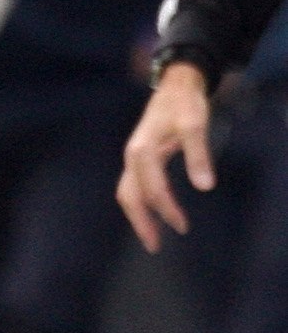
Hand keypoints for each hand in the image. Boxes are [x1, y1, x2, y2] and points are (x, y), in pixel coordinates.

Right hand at [119, 61, 217, 250]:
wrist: (176, 85)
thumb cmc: (185, 104)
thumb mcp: (195, 125)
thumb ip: (199, 156)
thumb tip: (205, 187)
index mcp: (142, 151)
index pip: (153, 189)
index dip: (167, 210)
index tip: (183, 227)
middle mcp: (132, 157)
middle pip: (130, 197)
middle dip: (141, 223)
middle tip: (154, 246)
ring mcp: (133, 157)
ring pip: (128, 193)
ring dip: (138, 216)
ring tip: (152, 235)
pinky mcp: (138, 157)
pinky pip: (133, 186)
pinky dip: (140, 203)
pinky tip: (153, 211)